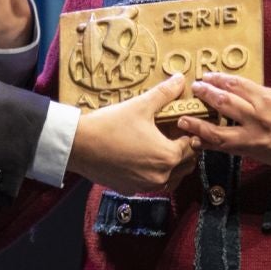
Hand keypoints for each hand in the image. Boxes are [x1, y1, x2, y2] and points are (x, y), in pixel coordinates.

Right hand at [67, 75, 201, 194]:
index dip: (188, 133)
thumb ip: (164, 93)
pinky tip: (140, 158)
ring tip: (158, 146)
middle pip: (185, 164)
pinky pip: (149, 183)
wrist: (78, 145)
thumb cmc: (110, 125)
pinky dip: (151, 173)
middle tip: (172, 134)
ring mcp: (145, 186)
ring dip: (170, 165)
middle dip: (183, 150)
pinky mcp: (130, 190)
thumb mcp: (140, 105)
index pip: (192, 146)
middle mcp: (161, 176)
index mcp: (168, 156)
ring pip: (170, 178)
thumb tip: (180, 79)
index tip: (180, 124)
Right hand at [179, 73, 270, 172]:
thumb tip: (217, 140)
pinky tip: (223, 77)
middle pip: (222, 106)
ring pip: (233, 90)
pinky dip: (232, 80)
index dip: (196, 128)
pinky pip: (248, 84)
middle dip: (204, 97)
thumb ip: (240, 146)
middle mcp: (255, 123)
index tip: (182, 122)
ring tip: (203, 79)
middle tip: (192, 90)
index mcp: (252, 144)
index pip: (216, 136)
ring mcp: (265, 105)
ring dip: (215, 83)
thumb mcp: (263, 157)